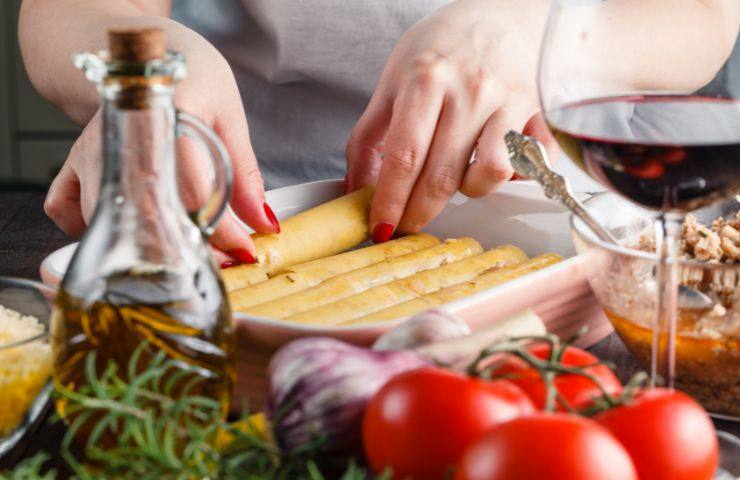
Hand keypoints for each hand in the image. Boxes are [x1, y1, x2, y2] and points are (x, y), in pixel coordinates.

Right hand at [44, 28, 278, 263]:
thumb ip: (245, 173)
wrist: (145, 55)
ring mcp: (92, 149)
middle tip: (218, 259)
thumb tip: (262, 222)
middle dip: (186, 248)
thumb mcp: (229, 117)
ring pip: (107, 219)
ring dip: (148, 246)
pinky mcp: (76, 162)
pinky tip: (129, 226)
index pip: (190, 187)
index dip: (220, 229)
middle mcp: (120, 132)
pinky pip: (66, 209)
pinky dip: (94, 228)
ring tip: (188, 247)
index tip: (242, 249)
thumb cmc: (190, 78)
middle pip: (144, 210)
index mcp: (165, 110)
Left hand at [346, 0, 557, 240]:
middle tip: (406, 225)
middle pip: (440, 176)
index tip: (381, 227)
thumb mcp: (394, 78)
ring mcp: (503, 101)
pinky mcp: (533, 111)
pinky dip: (508, 178)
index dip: (390, 201)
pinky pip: (526, 163)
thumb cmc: (442, 47)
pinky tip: (490, 168)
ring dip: (466, 193)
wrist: (503, 11)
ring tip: (453, 183)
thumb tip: (354, 188)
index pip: (404, 156)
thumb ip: (369, 135)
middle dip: (419, 214)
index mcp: (424, 80)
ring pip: (487, 174)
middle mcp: (467, 91)